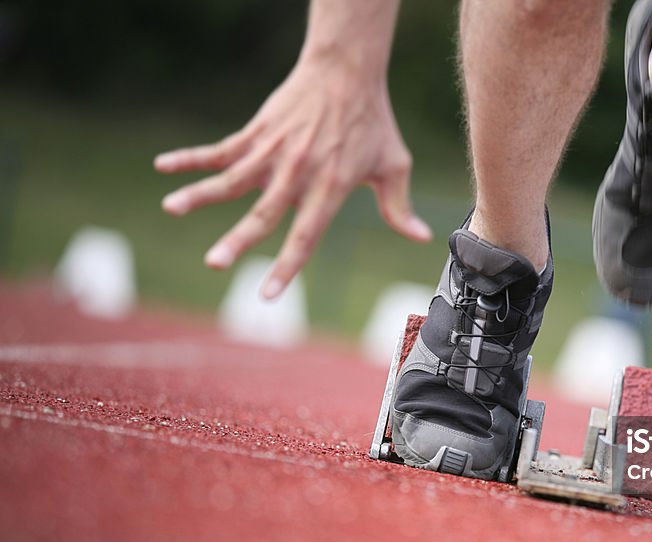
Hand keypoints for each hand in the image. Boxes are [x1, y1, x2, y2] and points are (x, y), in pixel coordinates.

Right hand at [155, 58, 431, 298]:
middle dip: (237, 239)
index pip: (305, 236)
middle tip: (214, 262)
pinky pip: (220, 148)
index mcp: (329, 189)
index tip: (266, 294)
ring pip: (232, 179)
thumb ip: (398, 208)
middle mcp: (298, 173)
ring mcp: (274, 151)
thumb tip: (422, 238)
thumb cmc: (373, 122)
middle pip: (264, 213)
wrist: (347, 72)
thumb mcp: (393, 166)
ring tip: (171, 207)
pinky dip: (191, 157)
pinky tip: (163, 166)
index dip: (286, 267)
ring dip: (200, 193)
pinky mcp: (258, 132)